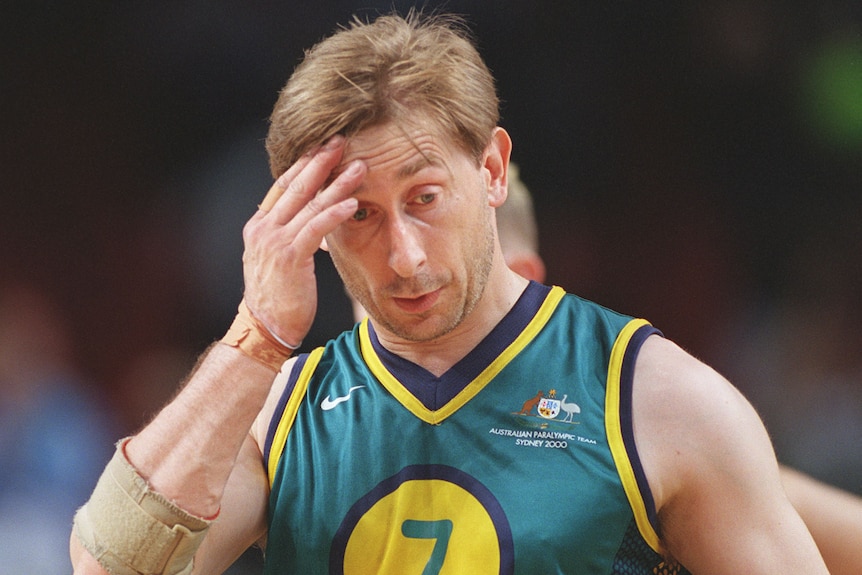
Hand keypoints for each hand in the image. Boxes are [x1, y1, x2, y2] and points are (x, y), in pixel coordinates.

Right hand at [240, 135, 364, 347]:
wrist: (263, 327)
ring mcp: (274, 241)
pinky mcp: (289, 257)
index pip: (283, 186)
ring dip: (337, 183)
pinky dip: (334, 213)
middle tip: (341, 141)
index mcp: (259, 225)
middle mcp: (264, 228)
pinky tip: (352, 202)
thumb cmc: (278, 296)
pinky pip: (316, 228)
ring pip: (309, 204)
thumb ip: (294, 236)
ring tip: (359, 167)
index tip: (323, 147)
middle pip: (295, 185)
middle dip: (320, 161)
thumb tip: (318, 222)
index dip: (304, 164)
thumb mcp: (280, 259)